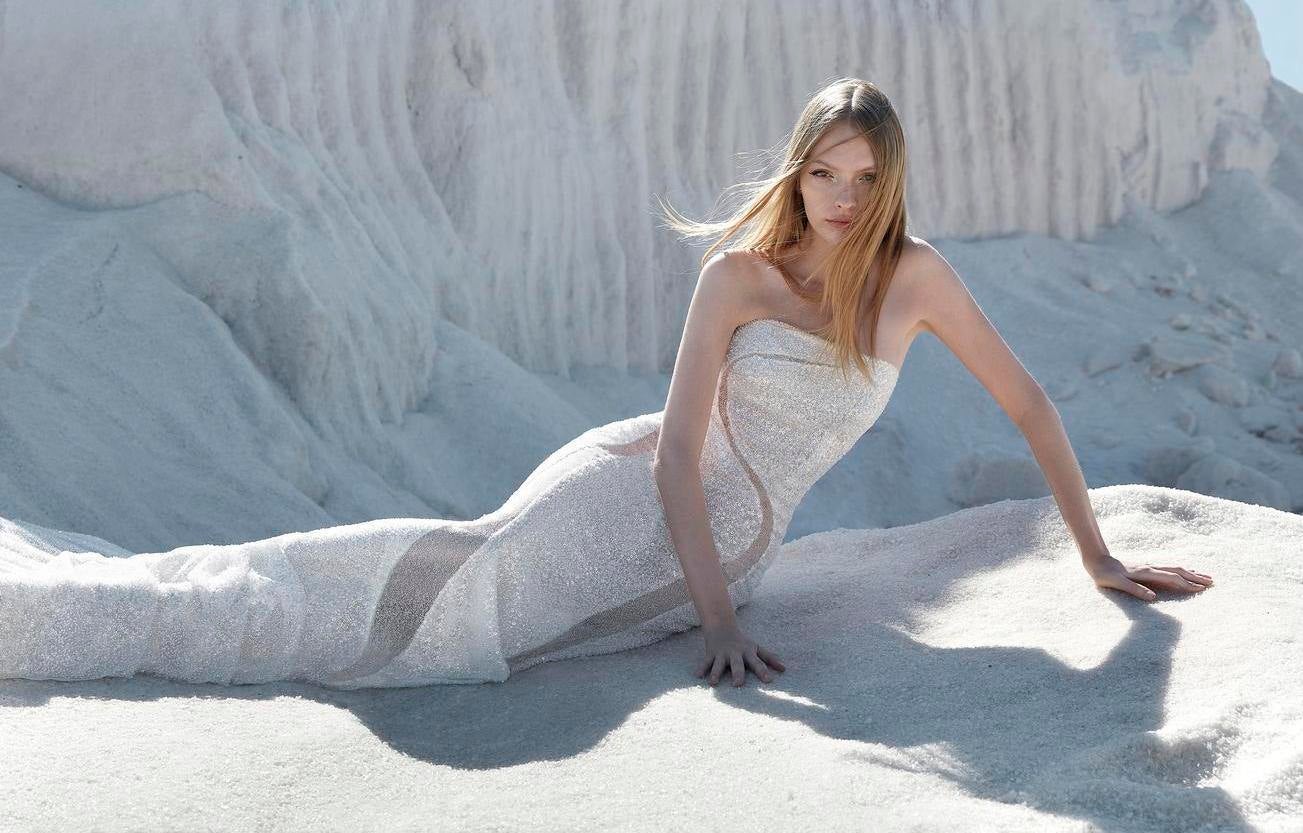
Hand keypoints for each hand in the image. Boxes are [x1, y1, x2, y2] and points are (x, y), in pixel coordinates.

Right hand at [695, 622, 784, 686]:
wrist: (722, 626)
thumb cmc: (742, 641)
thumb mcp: (756, 648)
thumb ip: (769, 658)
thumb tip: (784, 670)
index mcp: (748, 653)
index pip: (757, 663)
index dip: (763, 671)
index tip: (769, 681)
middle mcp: (735, 654)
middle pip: (737, 665)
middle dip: (738, 674)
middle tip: (738, 684)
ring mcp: (722, 654)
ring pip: (719, 665)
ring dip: (716, 673)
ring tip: (713, 683)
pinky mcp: (711, 654)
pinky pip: (705, 662)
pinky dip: (701, 668)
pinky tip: (697, 676)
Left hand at [1084, 553, 1213, 600]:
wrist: (1097, 561)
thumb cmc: (1105, 575)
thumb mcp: (1117, 584)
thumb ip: (1135, 590)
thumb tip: (1153, 598)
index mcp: (1146, 572)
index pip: (1172, 578)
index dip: (1186, 584)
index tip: (1201, 589)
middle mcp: (1151, 567)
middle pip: (1178, 571)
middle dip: (1195, 577)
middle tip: (1212, 582)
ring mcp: (1150, 566)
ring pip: (1175, 568)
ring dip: (1191, 572)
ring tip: (1205, 577)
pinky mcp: (1147, 567)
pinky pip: (1169, 568)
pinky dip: (1181, 570)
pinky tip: (1185, 572)